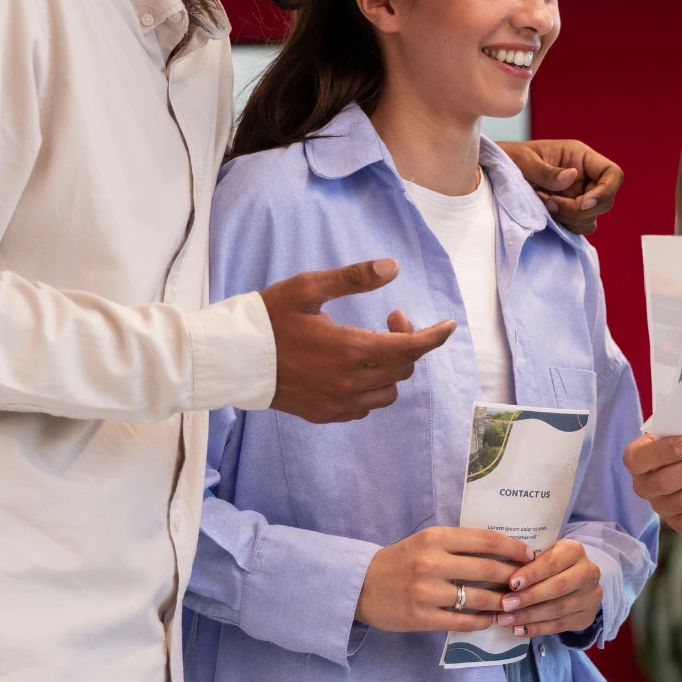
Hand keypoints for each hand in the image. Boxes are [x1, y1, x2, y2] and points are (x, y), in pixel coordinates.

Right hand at [260, 259, 455, 423]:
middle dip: (407, 342)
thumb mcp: (309, 288)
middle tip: (390, 318)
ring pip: (388, 391)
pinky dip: (371, 388)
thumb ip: (353, 278)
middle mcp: (350, 382)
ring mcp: (338, 403)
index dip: (434, 336)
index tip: (448, 325)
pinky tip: (354, 369)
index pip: (411, 348)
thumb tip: (393, 267)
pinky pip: (365, 406)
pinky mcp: (325, 414)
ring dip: (391, 367)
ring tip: (371, 344)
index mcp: (350, 350)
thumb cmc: (269, 318)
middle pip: (403, 368)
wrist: (232, 358)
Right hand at [355, 527, 533, 633]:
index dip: (513, 548)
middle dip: (515, 578)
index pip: (486, 540)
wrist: (361, 585)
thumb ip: (458, 544)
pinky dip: (482, 621)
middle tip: (529, 583)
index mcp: (436, 537)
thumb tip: (501, 550)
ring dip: (503, 603)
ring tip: (516, 604)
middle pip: (488, 570)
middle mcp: (432, 562)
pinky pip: (463, 622)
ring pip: (479, 599)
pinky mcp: (422, 617)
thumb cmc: (400, 560)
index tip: (529, 555)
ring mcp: (427, 592)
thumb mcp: (426, 541)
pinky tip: (491, 619)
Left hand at [476, 539, 600, 637]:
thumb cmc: (551, 564)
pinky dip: (537, 629)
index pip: (552, 563)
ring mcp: (591, 596)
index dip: (532, 574)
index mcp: (575, 551)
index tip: (511, 583)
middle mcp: (589, 572)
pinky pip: (559, 626)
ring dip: (528, 616)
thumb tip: (497, 573)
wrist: (578, 580)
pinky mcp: (586, 617)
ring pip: (557, 609)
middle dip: (528, 598)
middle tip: (504, 605)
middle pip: (557, 588)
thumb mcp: (544, 554)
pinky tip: (518, 630)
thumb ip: (528, 561)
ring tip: (505, 620)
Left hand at [496, 139, 623, 234]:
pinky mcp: (569, 211)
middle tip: (551, 205)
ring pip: (592, 217)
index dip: (606, 191)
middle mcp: (584, 177)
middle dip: (580, 210)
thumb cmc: (510, 158)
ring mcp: (578, 195)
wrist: (496, 173)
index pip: (613, 174)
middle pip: (606, 201)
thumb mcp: (524, 160)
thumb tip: (572, 177)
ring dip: (570, 219)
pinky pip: (579, 226)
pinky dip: (565, 226)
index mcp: (580, 158)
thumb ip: (547, 171)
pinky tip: (545, 214)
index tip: (583, 202)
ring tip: (543, 206)